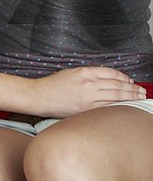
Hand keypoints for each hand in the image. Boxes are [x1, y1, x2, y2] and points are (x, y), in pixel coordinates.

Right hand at [31, 66, 146, 117]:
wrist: (39, 96)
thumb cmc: (52, 85)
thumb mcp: (71, 73)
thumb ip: (88, 75)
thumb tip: (107, 81)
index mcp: (84, 72)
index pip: (111, 73)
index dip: (124, 77)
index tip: (130, 81)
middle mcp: (88, 83)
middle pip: (117, 85)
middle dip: (132, 88)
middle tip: (142, 91)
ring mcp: (88, 96)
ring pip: (116, 95)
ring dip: (130, 96)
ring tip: (139, 98)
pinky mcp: (86, 108)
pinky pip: (108, 106)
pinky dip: (119, 105)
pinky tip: (126, 105)